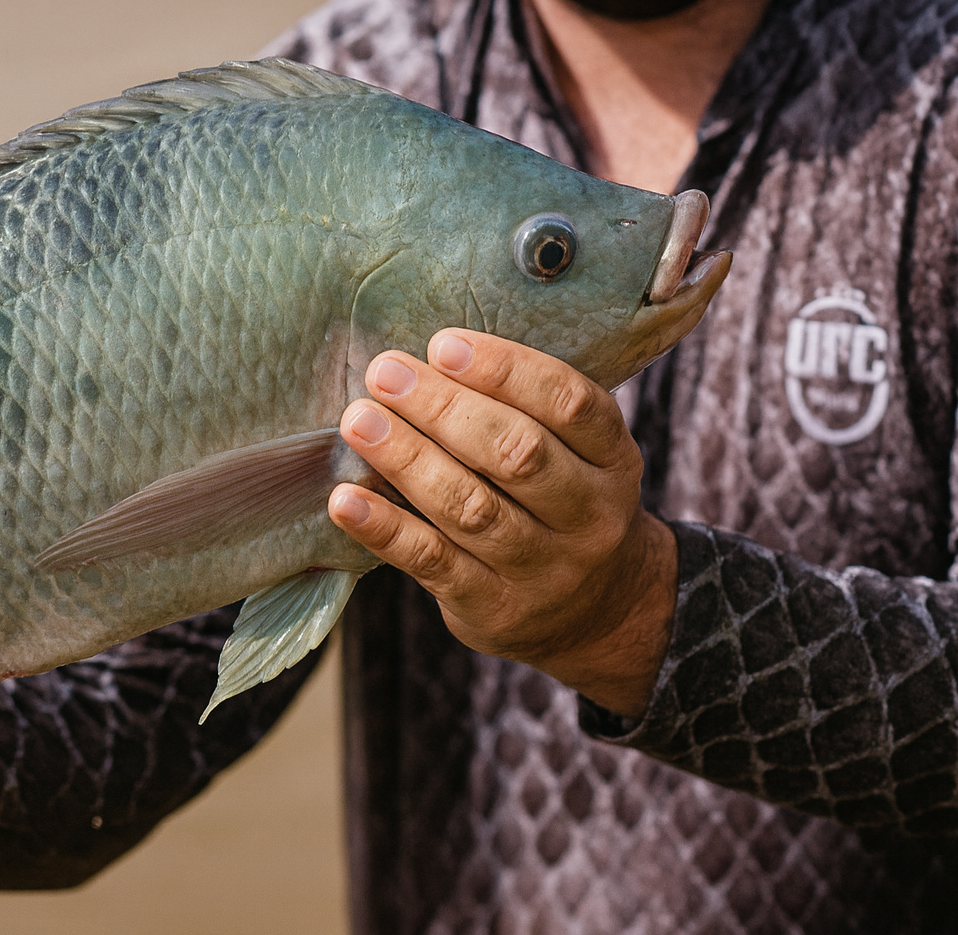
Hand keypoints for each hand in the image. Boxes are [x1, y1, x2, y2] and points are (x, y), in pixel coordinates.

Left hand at [327, 330, 675, 718]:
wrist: (597, 613)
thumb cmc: (562, 504)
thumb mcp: (577, 455)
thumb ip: (523, 411)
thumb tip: (424, 361)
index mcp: (613, 460)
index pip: (569, 403)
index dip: (506, 370)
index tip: (443, 344)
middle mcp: (589, 516)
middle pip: (516, 453)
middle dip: (443, 408)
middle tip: (384, 372)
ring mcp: (543, 568)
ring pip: (471, 507)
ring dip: (408, 459)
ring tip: (359, 422)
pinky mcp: (493, 608)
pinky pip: (433, 562)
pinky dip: (385, 528)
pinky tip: (344, 500)